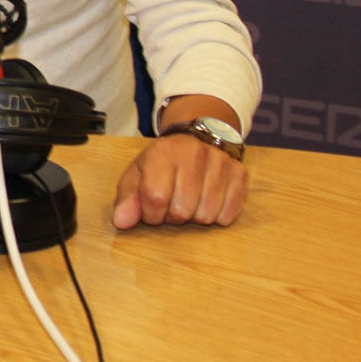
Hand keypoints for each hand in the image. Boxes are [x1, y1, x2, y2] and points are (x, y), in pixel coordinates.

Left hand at [111, 133, 247, 228]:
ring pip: (206, 215)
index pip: (155, 198)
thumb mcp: (137, 176)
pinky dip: (217, 216)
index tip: (152, 210)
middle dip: (173, 216)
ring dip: (195, 216)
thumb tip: (121, 222)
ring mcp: (220, 162)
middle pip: (182, 211)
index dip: (151, 214)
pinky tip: (208, 200)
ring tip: (190, 199)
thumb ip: (127, 199)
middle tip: (172, 202)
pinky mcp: (239, 173)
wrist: (195, 139)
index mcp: (162, 152)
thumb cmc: (161, 164)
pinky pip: (228, 214)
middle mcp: (194, 153)